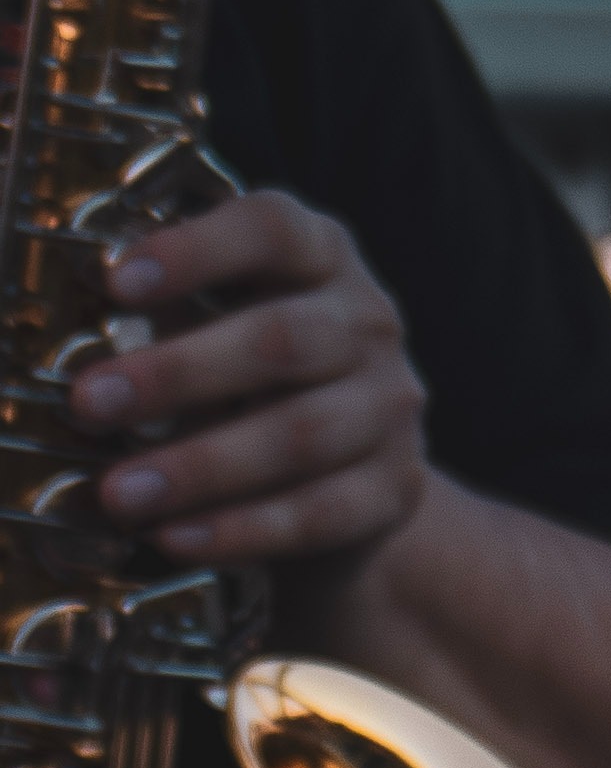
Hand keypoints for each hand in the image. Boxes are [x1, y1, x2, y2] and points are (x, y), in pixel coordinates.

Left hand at [76, 195, 430, 576]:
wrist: (341, 461)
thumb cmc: (244, 368)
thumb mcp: (207, 315)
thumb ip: (153, 309)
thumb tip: (57, 332)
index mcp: (317, 256)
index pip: (273, 230)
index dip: (196, 251)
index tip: (115, 284)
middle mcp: (368, 323)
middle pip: (285, 341)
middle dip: (178, 375)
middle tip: (90, 404)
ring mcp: (390, 408)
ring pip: (303, 435)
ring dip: (202, 466)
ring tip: (121, 494)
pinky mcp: (397, 486)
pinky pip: (322, 513)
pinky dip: (243, 530)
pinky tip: (175, 537)